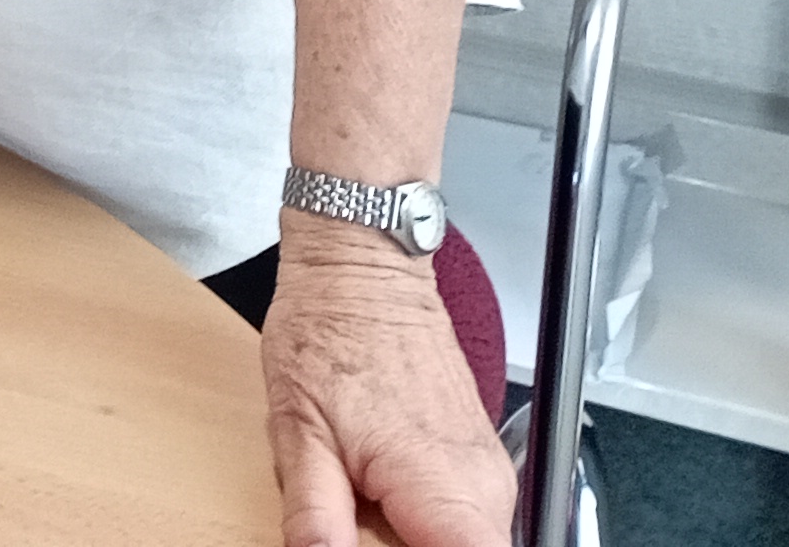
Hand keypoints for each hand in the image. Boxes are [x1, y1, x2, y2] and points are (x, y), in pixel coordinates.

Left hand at [261, 224, 513, 546]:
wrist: (361, 269)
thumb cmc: (329, 331)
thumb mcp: (300, 432)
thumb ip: (317, 516)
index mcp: (443, 487)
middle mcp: (483, 485)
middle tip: (354, 519)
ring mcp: (487, 472)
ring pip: (463, 540)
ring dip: (414, 536)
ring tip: (362, 498)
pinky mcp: (480, 461)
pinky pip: (461, 518)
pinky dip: (422, 520)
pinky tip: (380, 491)